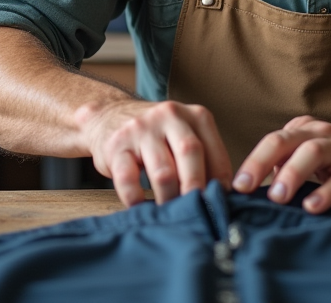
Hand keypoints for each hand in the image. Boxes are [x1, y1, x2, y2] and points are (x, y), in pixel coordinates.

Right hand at [75, 99, 232, 207]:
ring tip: (171, 215)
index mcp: (194, 115)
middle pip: (191, 154)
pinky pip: (128, 179)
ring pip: (163, 171)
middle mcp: (169, 116)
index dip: (220, 179)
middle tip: (199, 213)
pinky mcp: (116, 146)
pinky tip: (141, 208)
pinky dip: (136, 199)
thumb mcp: (184, 135)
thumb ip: (203, 159)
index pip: (214, 150)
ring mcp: (141, 129)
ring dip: (169, 198)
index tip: (222, 202)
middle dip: (197, 188)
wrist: (108, 117)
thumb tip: (222, 197)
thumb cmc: (156, 136)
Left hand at [231, 116, 330, 213]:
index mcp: (301, 130)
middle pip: (284, 141)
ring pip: (312, 153)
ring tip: (277, 197)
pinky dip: (324, 193)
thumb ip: (282, 165)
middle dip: (260, 162)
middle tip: (244, 187)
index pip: (270, 142)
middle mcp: (318, 134)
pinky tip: (311, 207)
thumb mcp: (307, 154)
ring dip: (292, 174)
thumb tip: (249, 189)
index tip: (233, 186)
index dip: (250, 162)